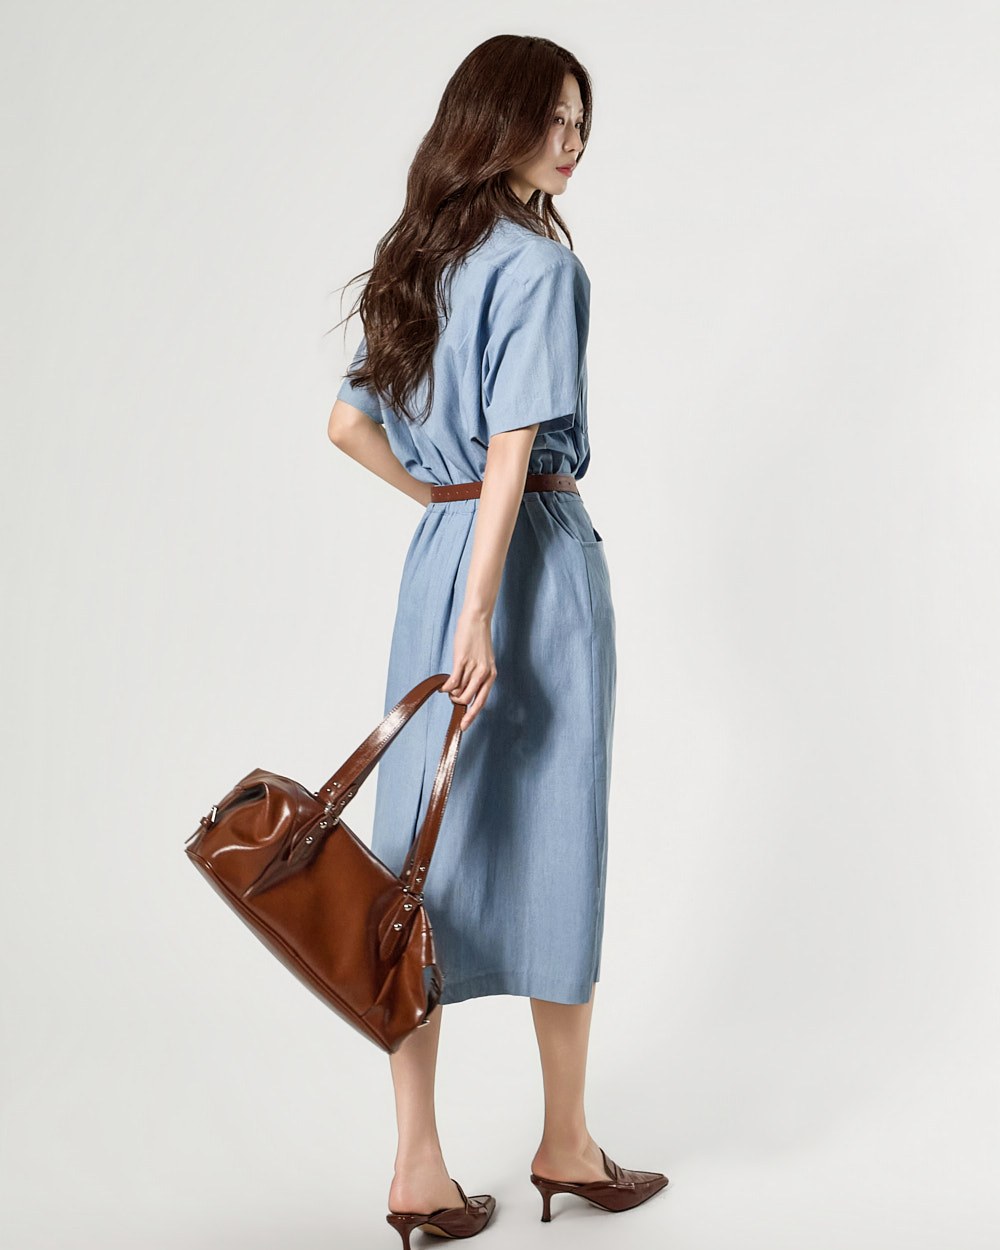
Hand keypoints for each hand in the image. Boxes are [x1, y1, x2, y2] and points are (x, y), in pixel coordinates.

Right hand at [440, 608, 496, 730]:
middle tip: (452, 698)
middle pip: (468, 699)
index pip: (481, 702)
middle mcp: (484, 674)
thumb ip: (477, 677)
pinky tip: (443, 686)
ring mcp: (473, 667)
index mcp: (491, 675)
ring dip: (451, 693)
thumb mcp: (483, 661)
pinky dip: (446, 687)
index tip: (463, 726)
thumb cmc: (478, 640)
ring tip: (448, 689)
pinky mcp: (462, 661)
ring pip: (459, 691)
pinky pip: (452, 682)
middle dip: (457, 702)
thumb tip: (463, 692)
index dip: (472, 715)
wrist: (477, 619)